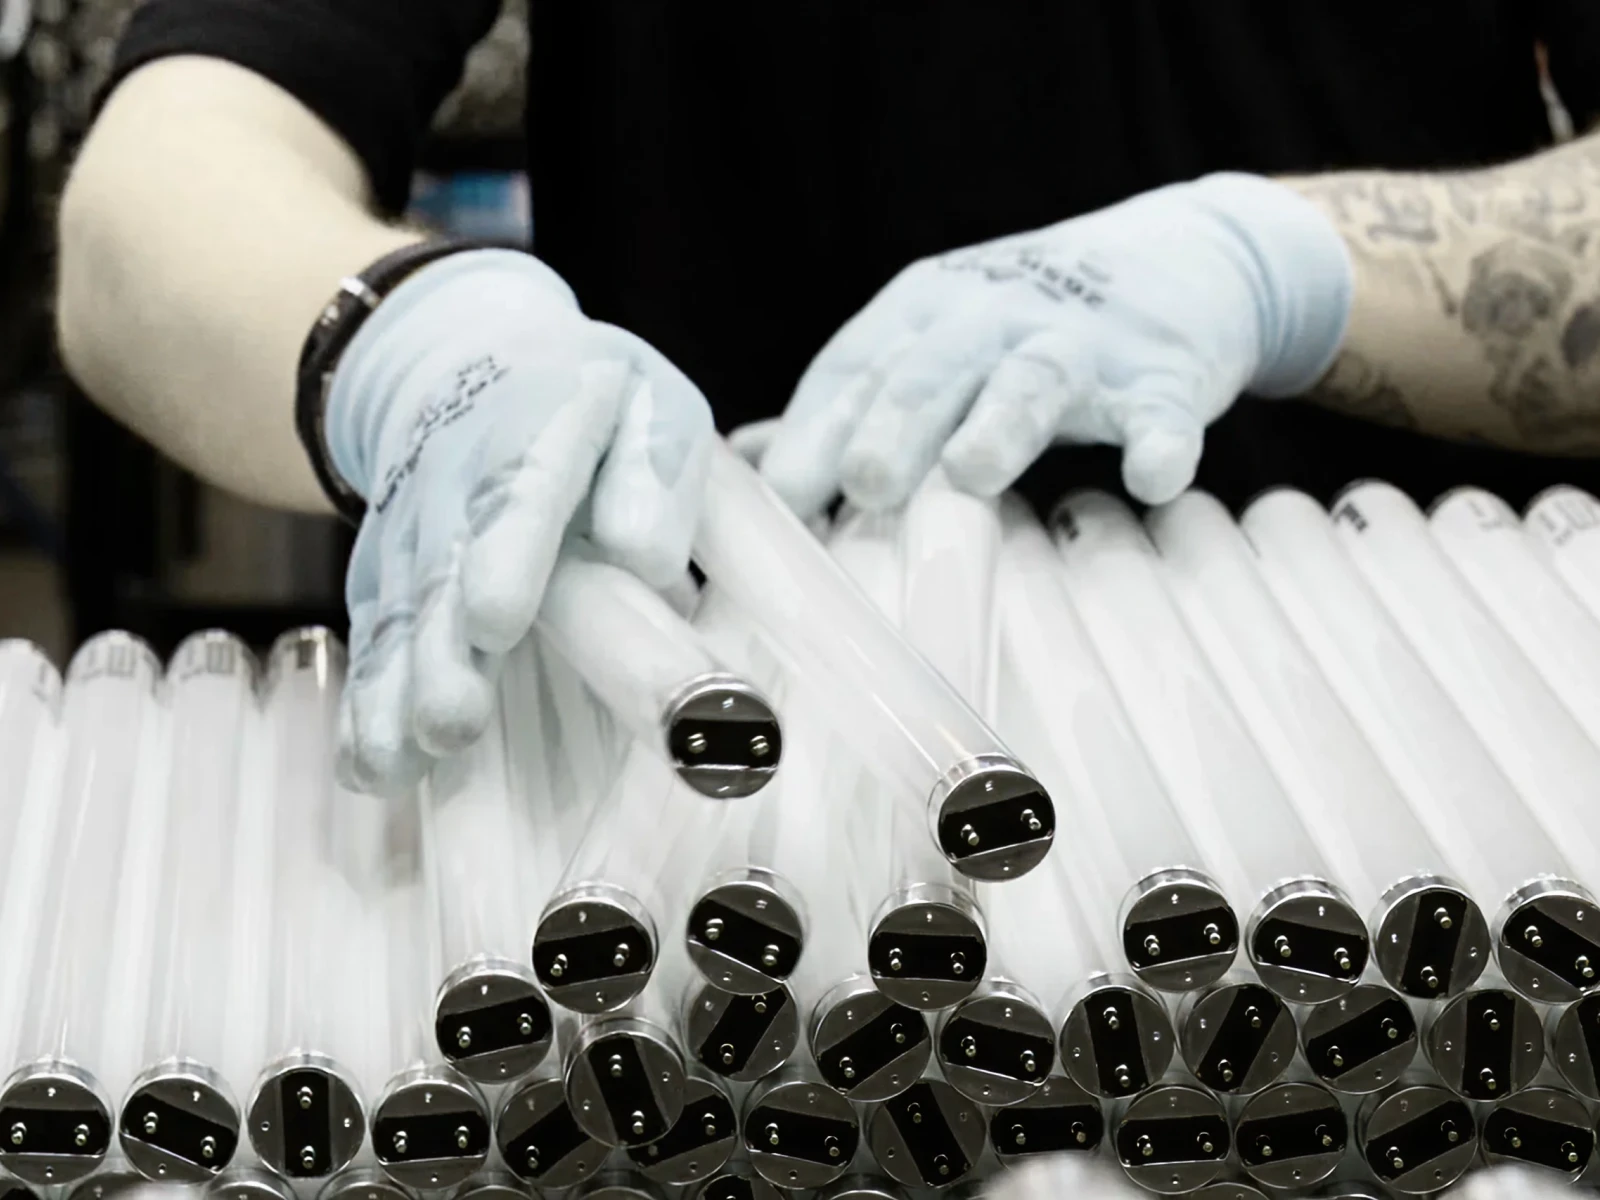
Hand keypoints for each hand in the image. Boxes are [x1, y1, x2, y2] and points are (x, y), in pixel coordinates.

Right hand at [325, 249, 713, 791]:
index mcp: (536, 428)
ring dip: (398, 691)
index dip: (502, 554)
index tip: (494, 620)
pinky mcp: (383, 581)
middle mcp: (454, 487)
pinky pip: (371, 641)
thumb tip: (644, 552)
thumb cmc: (581, 396)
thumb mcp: (643, 398)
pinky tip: (371, 768)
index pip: (517, 488)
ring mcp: (409, 538)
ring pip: (397, 615)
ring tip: (405, 760)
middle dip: (443, 650)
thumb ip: (654, 465)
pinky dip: (367, 705)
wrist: (452, 359)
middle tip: (453, 718)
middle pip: (442, 570)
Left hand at [761, 173, 1352, 516]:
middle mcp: (993, 316)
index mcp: (923, 312)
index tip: (776, 505)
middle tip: (861, 484)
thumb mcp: (931, 341)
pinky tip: (1152, 478)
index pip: (853, 371)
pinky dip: (1159, 442)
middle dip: (893, 426)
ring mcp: (1082, 342)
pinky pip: (1163, 410)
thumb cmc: (1027, 324)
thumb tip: (741, 460)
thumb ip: (846, 403)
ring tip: (972, 474)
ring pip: (1033, 380)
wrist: (1185, 253)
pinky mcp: (1166, 372)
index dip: (813, 434)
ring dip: (1001, 424)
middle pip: (932, 371)